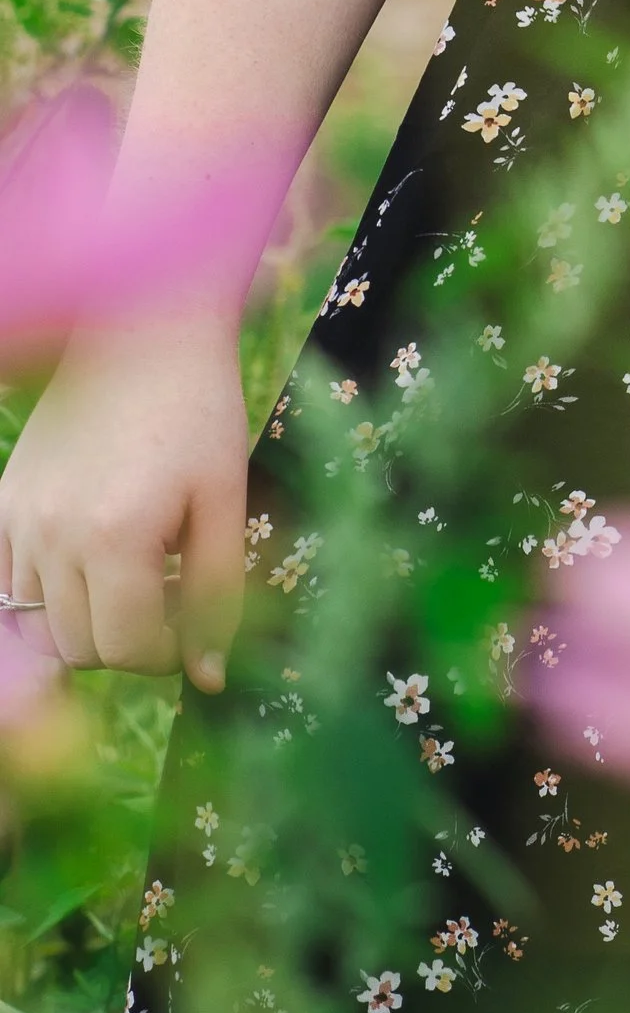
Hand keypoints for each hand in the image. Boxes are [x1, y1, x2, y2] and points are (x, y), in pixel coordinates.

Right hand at [0, 315, 248, 689]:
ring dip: (86, 624)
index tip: (193, 631)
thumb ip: (217, 594)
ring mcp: (20, 519)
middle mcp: (54, 536)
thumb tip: (209, 679)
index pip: (125, 649)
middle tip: (169, 606)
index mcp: (116, 538)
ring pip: (39, 625)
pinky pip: (9, 586)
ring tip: (134, 582)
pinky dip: (44, 597)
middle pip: (78, 647)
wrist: (143, 333)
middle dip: (128, 644)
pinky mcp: (5, 502)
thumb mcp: (225, 499)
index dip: (165, 656)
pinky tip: (90, 569)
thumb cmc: (200, 410)